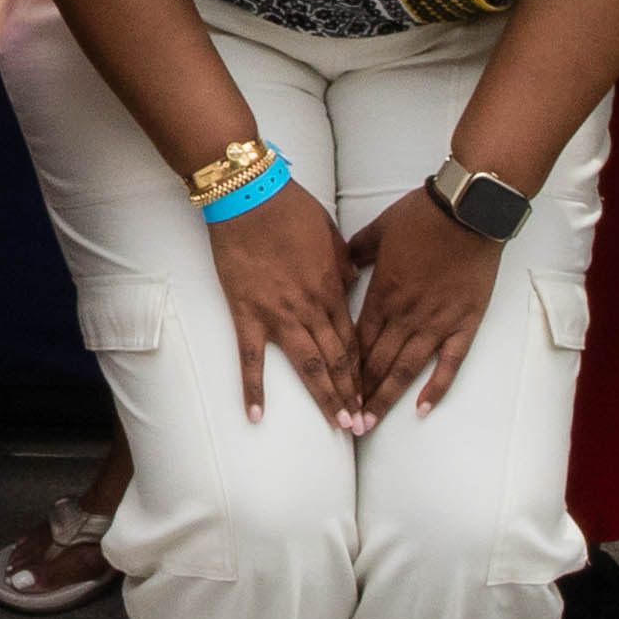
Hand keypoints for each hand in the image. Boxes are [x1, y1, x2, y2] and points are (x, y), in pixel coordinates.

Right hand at [208, 180, 356, 425]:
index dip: (364, 369)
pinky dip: (254, 387)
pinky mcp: (247, 313)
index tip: (372, 392)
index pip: (354, 339)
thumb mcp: (330, 234)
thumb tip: (349, 283)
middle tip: (361, 424)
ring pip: (309, 365)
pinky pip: (251, 358)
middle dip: (352, 394)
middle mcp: (311, 308)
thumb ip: (343, 264)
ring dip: (324, 397)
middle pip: (338, 360)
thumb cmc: (291, 208)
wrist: (250, 194)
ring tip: (337, 424)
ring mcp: (279, 314)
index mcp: (332, 289)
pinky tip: (256, 414)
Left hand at [349, 186, 504, 422]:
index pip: (356, 342)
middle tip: (345, 421)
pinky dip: (436, 388)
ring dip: (386, 398)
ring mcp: (436, 322)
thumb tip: (341, 264)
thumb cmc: (421, 216)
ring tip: (371, 424)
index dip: (344, 369)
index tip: (333, 390)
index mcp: (381, 294)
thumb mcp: (377, 231)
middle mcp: (405, 315)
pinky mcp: (464, 323)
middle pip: (376, 363)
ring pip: (406, 370)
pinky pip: (449, 363)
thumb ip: (356, 252)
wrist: (467, 211)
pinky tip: (423, 409)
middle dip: (359, 394)